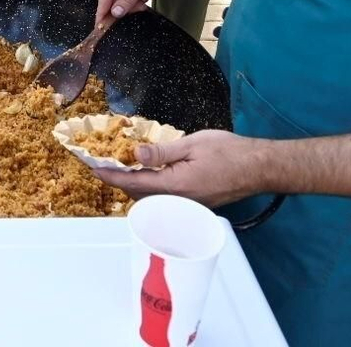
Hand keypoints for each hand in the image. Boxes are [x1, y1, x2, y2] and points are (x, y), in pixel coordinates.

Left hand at [93, 129, 272, 207]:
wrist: (258, 168)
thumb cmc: (230, 153)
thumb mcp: (192, 144)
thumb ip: (162, 151)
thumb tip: (134, 152)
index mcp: (175, 186)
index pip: (133, 183)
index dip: (110, 175)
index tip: (92, 167)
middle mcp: (178, 201)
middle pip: (138, 194)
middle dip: (118, 179)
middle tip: (103, 161)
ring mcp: (186, 205)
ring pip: (150, 197)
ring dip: (133, 183)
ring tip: (120, 164)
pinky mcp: (193, 203)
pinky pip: (163, 197)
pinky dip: (149, 185)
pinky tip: (147, 171)